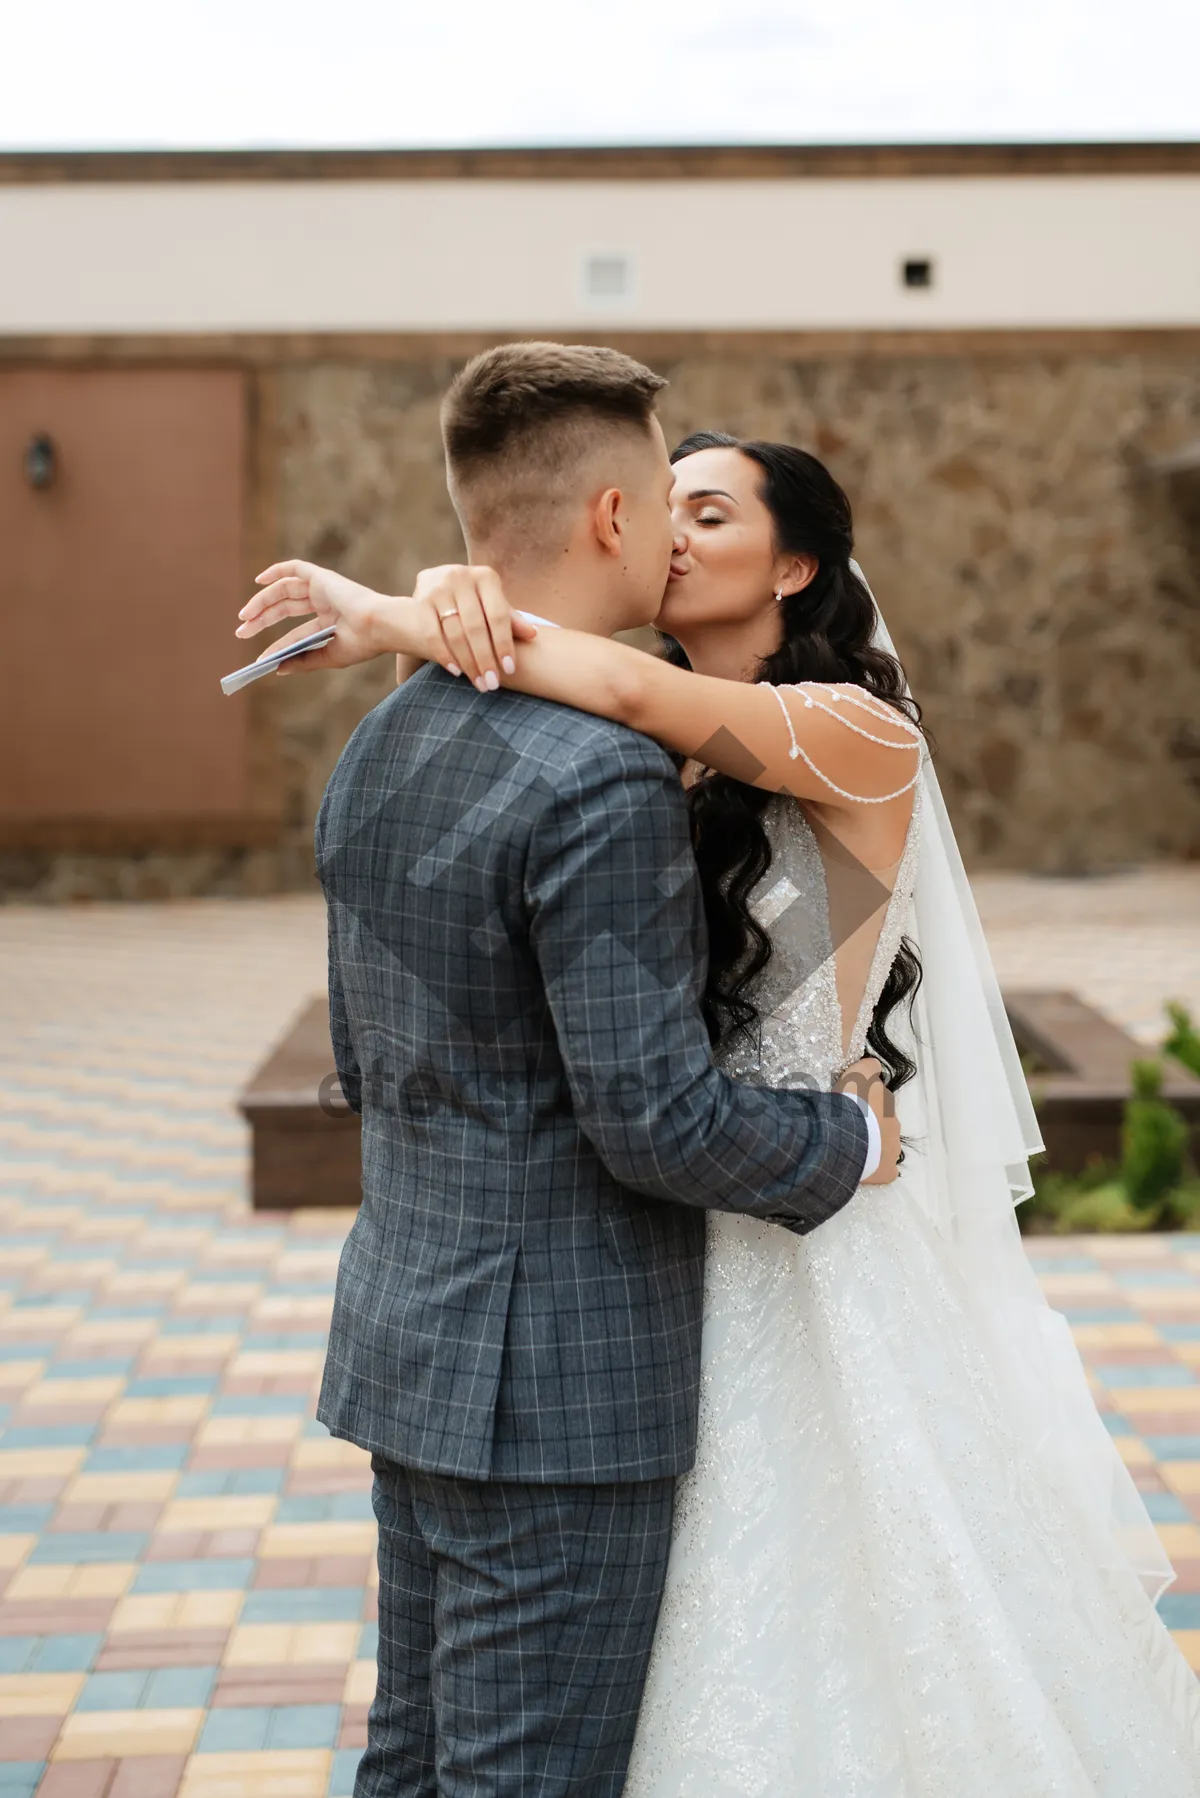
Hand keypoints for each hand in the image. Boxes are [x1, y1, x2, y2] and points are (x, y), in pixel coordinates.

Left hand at [236, 561, 407, 674]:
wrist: (379, 626)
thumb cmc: (361, 644)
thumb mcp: (328, 656)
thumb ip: (303, 661)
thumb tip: (276, 669)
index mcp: (332, 622)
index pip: (297, 633)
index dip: (278, 645)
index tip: (261, 659)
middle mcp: (326, 602)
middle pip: (285, 608)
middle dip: (261, 619)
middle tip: (241, 632)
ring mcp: (323, 588)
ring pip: (283, 591)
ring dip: (261, 602)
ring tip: (244, 617)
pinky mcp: (321, 577)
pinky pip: (294, 568)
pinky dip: (276, 571)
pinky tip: (259, 581)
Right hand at [409, 564, 537, 691]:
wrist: (433, 585)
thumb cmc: (473, 600)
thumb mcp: (492, 604)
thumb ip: (510, 618)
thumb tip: (532, 635)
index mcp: (486, 577)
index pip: (498, 615)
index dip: (504, 643)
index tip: (509, 669)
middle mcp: (461, 577)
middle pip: (476, 627)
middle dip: (485, 659)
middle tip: (492, 684)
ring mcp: (438, 588)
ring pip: (455, 633)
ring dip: (467, 662)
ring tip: (478, 683)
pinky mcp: (420, 600)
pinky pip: (434, 634)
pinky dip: (445, 655)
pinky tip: (456, 672)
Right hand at [836, 1056, 900, 1185]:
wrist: (846, 1135)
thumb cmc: (850, 1104)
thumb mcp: (857, 1073)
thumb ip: (868, 1066)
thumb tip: (875, 1065)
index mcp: (886, 1102)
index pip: (878, 1098)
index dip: (864, 1101)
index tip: (851, 1103)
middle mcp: (894, 1124)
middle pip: (883, 1122)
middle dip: (871, 1123)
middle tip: (850, 1126)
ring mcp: (893, 1149)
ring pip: (885, 1146)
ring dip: (874, 1145)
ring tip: (853, 1148)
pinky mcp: (888, 1171)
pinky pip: (885, 1170)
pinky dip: (877, 1169)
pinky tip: (863, 1168)